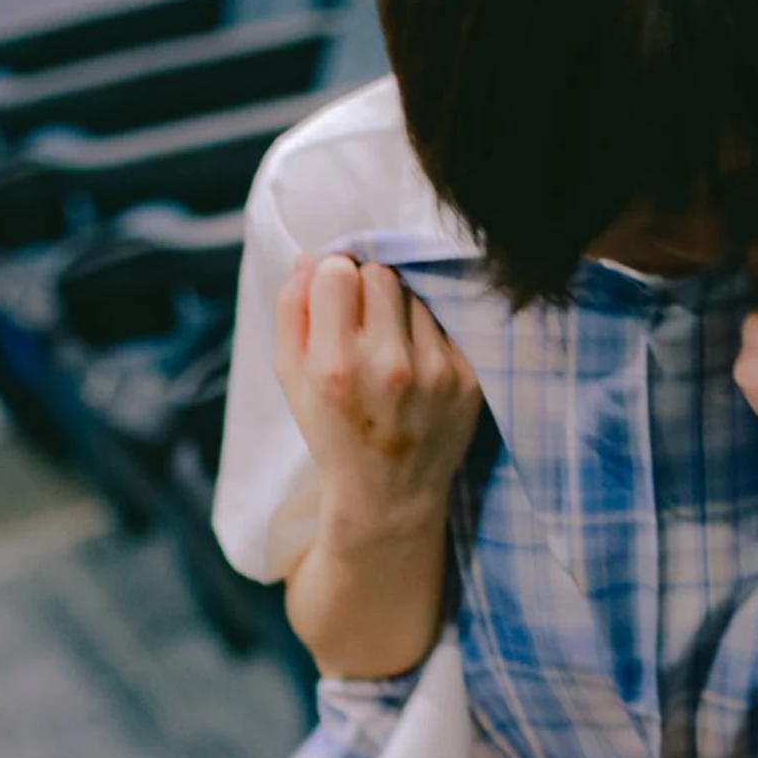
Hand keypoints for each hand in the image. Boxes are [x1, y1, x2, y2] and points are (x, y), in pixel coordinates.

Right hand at [276, 255, 483, 536]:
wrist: (388, 497)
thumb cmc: (333, 433)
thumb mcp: (292, 381)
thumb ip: (292, 314)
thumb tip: (311, 259)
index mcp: (335, 366)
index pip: (338, 272)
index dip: (334, 279)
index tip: (335, 300)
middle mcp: (388, 366)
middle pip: (381, 274)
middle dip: (367, 290)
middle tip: (363, 325)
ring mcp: (433, 372)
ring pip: (415, 295)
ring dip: (399, 313)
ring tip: (390, 353)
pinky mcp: (466, 379)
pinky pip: (444, 325)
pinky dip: (427, 337)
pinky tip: (415, 370)